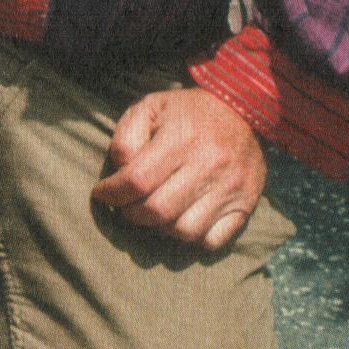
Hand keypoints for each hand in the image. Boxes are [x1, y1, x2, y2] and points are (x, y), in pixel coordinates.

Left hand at [92, 88, 265, 251]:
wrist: (243, 110)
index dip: (112, 193)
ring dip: (160, 228)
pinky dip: (192, 238)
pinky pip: (212, 241)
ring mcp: (230, 188)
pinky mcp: (246, 205)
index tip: (102, 193)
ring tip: (154, 211)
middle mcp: (209, 164)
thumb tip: (119, 173)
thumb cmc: (186, 113)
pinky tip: (182, 219)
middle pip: (158, 211)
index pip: (137, 180)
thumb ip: (126, 137)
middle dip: (131, 214)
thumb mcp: (149, 107)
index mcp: (182, 138)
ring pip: (184, 231)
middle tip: (126, 205)